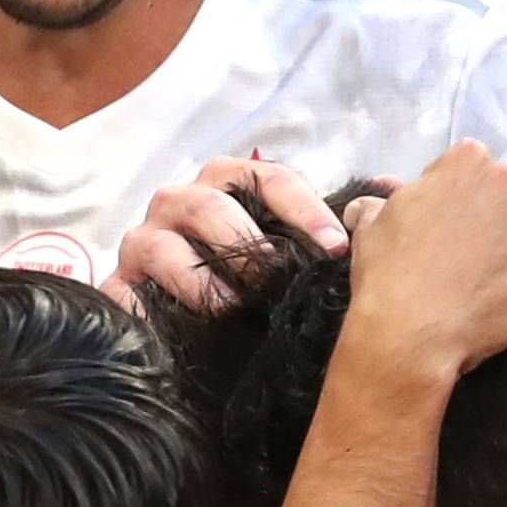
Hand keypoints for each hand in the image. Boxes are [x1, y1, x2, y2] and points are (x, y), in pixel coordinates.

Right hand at [104, 156, 347, 309]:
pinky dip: (146, 309)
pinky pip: (124, 293)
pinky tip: (172, 328)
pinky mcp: (118, 286)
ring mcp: (143, 241)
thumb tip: (388, 196)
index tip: (337, 250)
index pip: (267, 178)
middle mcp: (180, 202)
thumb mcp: (285, 245)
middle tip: (274, 278)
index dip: (305, 210)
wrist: (173, 312)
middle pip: (209, 205)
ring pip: (164, 245)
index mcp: (227, 184)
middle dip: (245, 242)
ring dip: (201, 278)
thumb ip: (330, 224)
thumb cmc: (243, 272)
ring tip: (230, 308)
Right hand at [335, 143, 506, 378]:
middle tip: (488, 243)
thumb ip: (379, 205)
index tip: (453, 222)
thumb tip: (370, 204)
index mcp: (466, 162)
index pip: (476, 165)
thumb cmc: (387, 275)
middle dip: (506, 207)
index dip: (463, 194)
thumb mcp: (372, 227)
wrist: (410, 332)